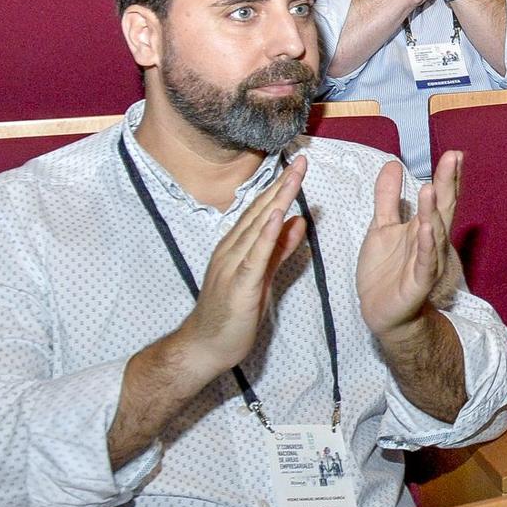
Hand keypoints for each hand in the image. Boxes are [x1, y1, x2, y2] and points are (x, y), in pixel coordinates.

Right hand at [168, 158, 309, 381]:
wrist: (205, 346)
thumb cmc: (232, 312)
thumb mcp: (262, 274)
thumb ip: (280, 248)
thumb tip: (297, 221)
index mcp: (237, 246)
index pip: (262, 210)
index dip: (280, 187)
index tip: (298, 165)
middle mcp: (232, 250)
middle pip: (261, 212)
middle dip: (282, 185)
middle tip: (301, 160)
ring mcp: (233, 266)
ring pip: (258, 228)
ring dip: (277, 201)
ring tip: (294, 178)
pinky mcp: (240, 286)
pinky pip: (255, 257)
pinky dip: (266, 236)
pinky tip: (278, 218)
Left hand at [357, 153, 459, 340]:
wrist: (379, 311)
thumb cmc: (384, 270)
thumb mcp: (381, 227)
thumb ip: (388, 197)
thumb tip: (393, 164)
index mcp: (423, 227)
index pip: (439, 198)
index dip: (446, 177)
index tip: (454, 154)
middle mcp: (430, 241)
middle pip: (442, 209)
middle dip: (448, 184)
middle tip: (453, 158)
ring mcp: (426, 261)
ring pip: (433, 233)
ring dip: (433, 210)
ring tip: (431, 187)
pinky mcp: (419, 281)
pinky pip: (424, 262)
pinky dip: (426, 245)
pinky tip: (426, 228)